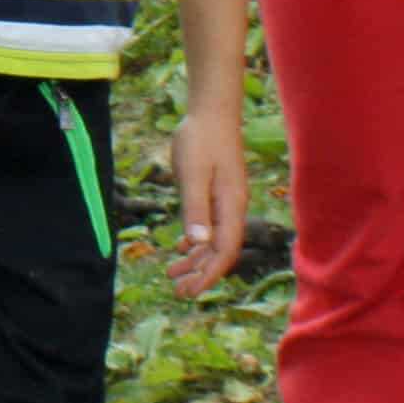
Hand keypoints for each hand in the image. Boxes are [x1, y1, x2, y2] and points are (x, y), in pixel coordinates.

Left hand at [165, 94, 247, 295]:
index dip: (209, 274)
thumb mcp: (192, 173)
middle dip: (200, 274)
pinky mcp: (216, 194)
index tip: (191, 291)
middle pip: (220, 251)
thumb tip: (197, 243)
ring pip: (213, 240)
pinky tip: (179, 246)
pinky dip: (194, 240)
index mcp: (230, 206)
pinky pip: (209, 226)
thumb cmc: (201, 139)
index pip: (224, 251)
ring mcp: (225, 202)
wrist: (211, 112)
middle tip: (177, 291)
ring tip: (171, 274)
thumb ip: (195, 207)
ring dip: (194, 259)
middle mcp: (232, 208)